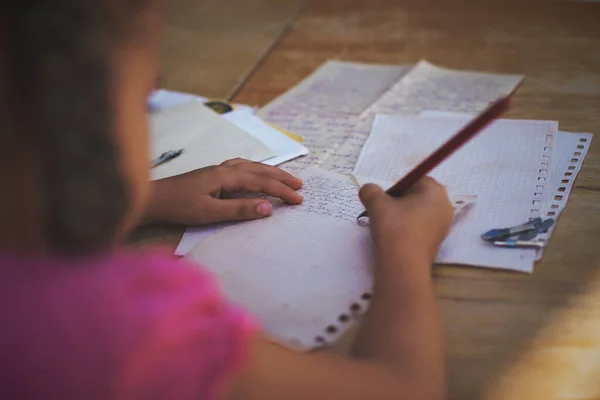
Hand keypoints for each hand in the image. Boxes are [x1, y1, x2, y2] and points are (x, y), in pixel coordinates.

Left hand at [145, 158, 302, 224]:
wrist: (151, 199)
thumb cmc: (178, 207)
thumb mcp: (210, 213)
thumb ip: (239, 210)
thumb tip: (268, 208)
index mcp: (225, 176)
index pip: (261, 182)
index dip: (281, 190)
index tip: (299, 199)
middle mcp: (223, 168)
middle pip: (259, 169)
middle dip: (281, 177)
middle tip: (300, 185)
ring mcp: (216, 170)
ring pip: (250, 166)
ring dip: (269, 171)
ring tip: (283, 178)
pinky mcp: (211, 174)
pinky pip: (241, 167)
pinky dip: (255, 169)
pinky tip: (254, 173)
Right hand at [359, 177, 452, 263]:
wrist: (403, 265)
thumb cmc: (395, 227)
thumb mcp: (377, 204)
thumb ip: (370, 191)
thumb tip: (368, 189)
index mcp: (436, 191)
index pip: (416, 179)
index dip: (397, 187)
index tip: (384, 199)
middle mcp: (445, 206)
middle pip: (418, 197)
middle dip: (399, 201)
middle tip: (384, 211)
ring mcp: (443, 226)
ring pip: (418, 213)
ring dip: (402, 216)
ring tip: (386, 226)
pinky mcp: (437, 242)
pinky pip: (420, 228)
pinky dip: (407, 229)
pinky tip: (394, 238)